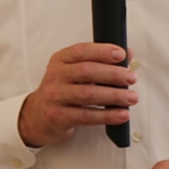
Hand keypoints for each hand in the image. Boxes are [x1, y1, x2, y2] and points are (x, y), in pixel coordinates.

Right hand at [17, 43, 136, 146]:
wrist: (37, 117)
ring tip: (131, 97)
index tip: (121, 55)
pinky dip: (107, 115)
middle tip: (131, 78)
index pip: (81, 51)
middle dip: (113, 74)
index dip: (102, 51)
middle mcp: (55, 76)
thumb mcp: (74, 72)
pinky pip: (87, 116)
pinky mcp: (59, 117)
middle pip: (87, 71)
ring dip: (114, 96)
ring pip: (88, 94)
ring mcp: (55, 97)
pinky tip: (121, 114)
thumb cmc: (61, 91)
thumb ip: (99, 62)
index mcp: (60, 60)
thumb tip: (127, 55)